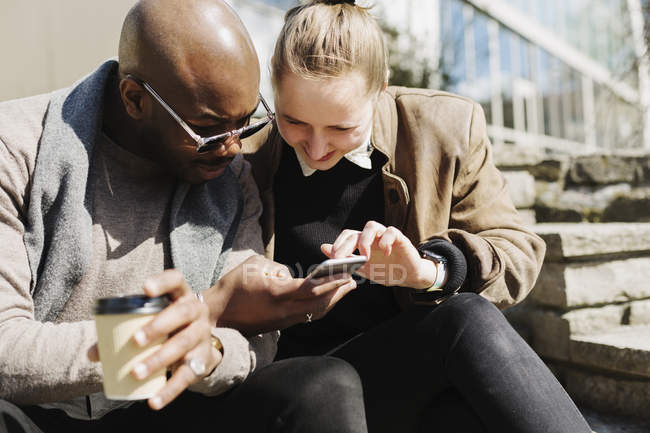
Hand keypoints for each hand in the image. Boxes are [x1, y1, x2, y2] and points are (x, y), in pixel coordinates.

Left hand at [88, 269, 221, 409]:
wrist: (200, 346)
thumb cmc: (167, 328)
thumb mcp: (151, 322)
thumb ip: (122, 332)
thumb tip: (94, 354)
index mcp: (181, 296)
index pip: (176, 280)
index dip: (162, 282)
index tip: (144, 289)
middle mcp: (196, 312)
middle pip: (182, 313)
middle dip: (159, 325)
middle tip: (135, 341)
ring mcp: (202, 335)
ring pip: (184, 344)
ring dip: (160, 359)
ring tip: (136, 372)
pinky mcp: (203, 360)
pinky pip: (188, 375)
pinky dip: (170, 390)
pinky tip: (154, 401)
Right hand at [207, 255, 356, 335]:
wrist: (216, 316)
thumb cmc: (232, 287)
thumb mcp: (253, 266)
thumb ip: (277, 267)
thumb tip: (290, 276)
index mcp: (276, 293)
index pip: (311, 288)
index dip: (331, 281)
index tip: (346, 273)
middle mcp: (283, 310)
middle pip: (319, 303)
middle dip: (339, 292)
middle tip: (353, 280)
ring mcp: (283, 321)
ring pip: (315, 312)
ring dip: (333, 300)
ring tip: (346, 288)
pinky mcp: (280, 325)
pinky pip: (306, 316)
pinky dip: (320, 306)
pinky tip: (327, 298)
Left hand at [321, 221, 436, 288]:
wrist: (409, 277)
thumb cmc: (386, 271)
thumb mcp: (363, 268)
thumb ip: (345, 258)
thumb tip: (323, 247)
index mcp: (362, 243)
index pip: (346, 236)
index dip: (338, 245)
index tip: (332, 259)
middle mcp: (372, 237)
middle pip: (356, 232)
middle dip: (346, 245)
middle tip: (342, 259)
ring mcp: (385, 236)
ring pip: (371, 226)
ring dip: (365, 240)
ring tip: (365, 256)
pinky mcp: (400, 238)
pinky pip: (391, 231)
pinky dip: (386, 241)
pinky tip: (386, 253)